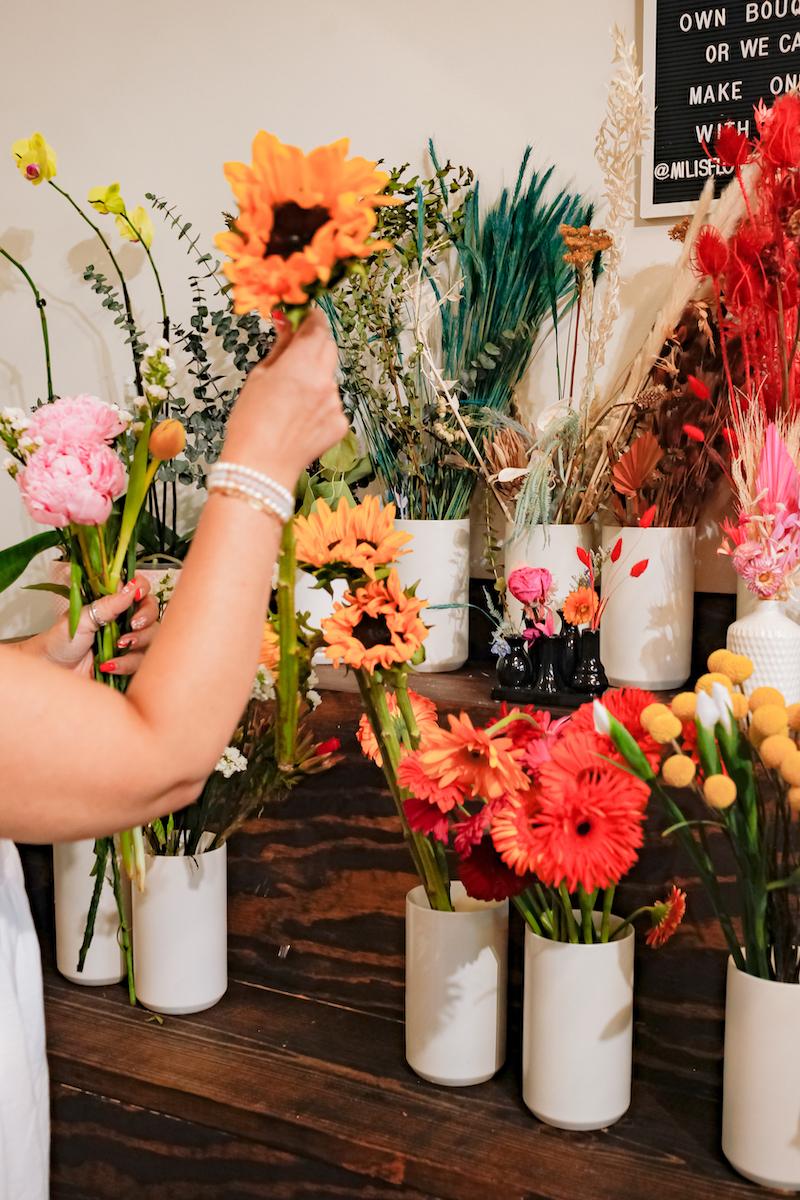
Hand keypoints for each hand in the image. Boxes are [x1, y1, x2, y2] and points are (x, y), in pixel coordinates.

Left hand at [28, 577, 159, 677]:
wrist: (55, 670)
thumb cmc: (62, 640)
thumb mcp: (81, 619)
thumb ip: (107, 605)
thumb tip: (130, 589)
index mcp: (114, 604)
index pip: (138, 589)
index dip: (143, 589)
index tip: (137, 596)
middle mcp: (126, 621)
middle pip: (153, 613)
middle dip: (146, 618)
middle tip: (132, 625)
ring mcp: (131, 642)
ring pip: (152, 638)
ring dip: (137, 642)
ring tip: (117, 647)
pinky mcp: (130, 663)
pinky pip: (142, 662)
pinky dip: (126, 663)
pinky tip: (109, 665)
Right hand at [223, 308, 348, 490]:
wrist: (260, 468)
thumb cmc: (251, 423)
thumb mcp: (259, 376)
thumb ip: (280, 347)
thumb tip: (286, 322)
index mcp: (303, 365)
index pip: (317, 326)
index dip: (310, 319)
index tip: (301, 318)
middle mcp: (325, 382)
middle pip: (328, 348)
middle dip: (313, 345)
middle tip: (294, 355)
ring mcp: (336, 404)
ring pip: (329, 378)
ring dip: (315, 379)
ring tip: (289, 400)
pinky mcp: (340, 424)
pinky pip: (332, 404)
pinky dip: (319, 405)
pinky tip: (299, 419)